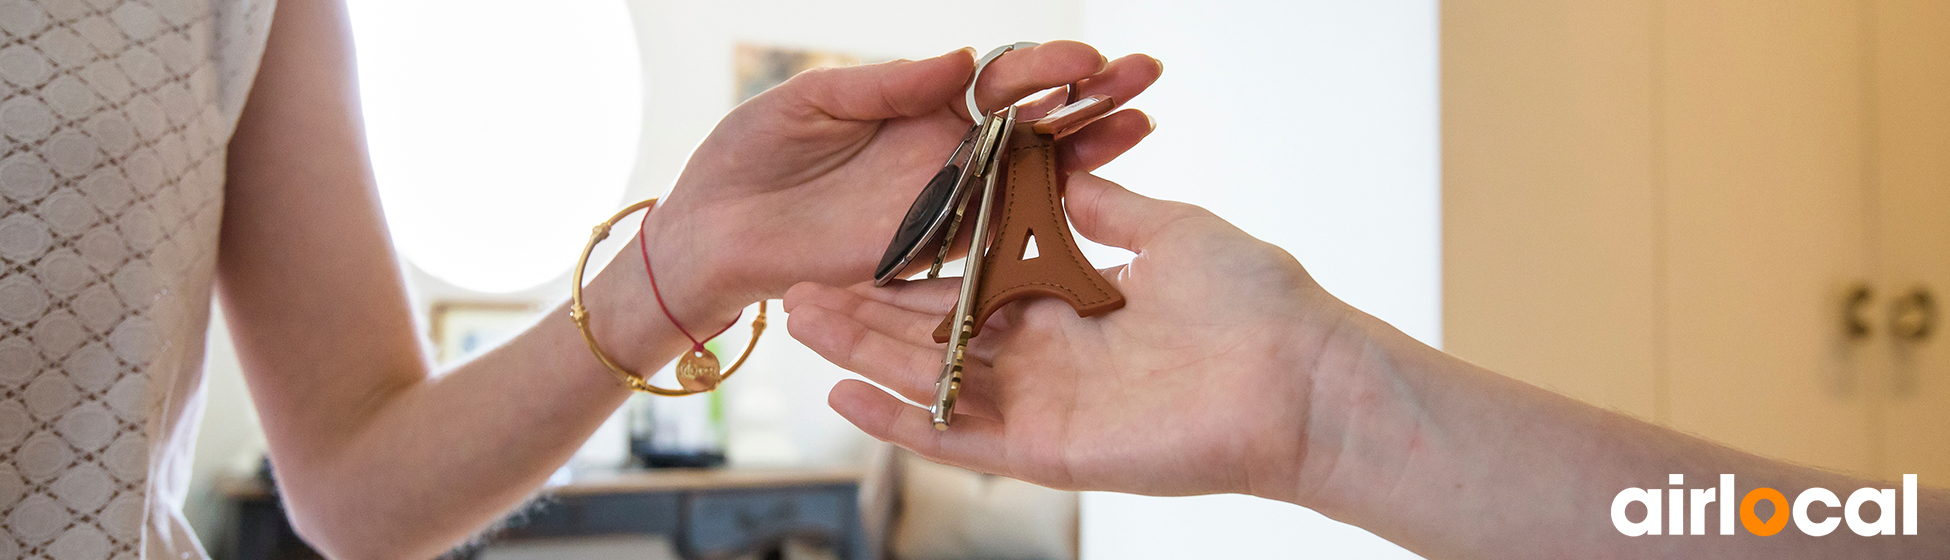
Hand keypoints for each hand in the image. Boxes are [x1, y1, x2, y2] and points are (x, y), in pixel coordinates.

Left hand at [643, 43, 1163, 320]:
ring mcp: (944, 206)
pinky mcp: (930, 256)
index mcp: (922, 108)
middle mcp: (946, 155)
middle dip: (1092, 99)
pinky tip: (1092, 198)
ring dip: (1088, 152)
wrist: (708, 233)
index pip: (1000, 82)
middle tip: (1145, 76)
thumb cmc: (748, 156)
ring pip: (1031, 177)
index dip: (1043, 69)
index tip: (1085, 60)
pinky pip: (994, 237)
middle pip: (1035, 125)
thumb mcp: (812, 100)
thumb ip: (887, 85)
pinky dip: (1042, 220)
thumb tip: (963, 57)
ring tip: (1139, 123)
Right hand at [782, 173, 1376, 500]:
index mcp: (1073, 302)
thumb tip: (1058, 171)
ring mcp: (1045, 405)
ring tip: (799, 321)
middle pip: (934, 335)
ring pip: (931, 381)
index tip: (857, 246)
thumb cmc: (1256, 301)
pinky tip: (844, 395)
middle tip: (798, 286)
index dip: (913, 271)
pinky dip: (899, 420)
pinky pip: (958, 437)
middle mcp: (1050, 356)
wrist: (1304, 376)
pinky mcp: (1049, 450)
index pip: (971, 287)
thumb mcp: (1172, 229)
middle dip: (865, 311)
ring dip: (862, 355)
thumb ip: (1104, 210)